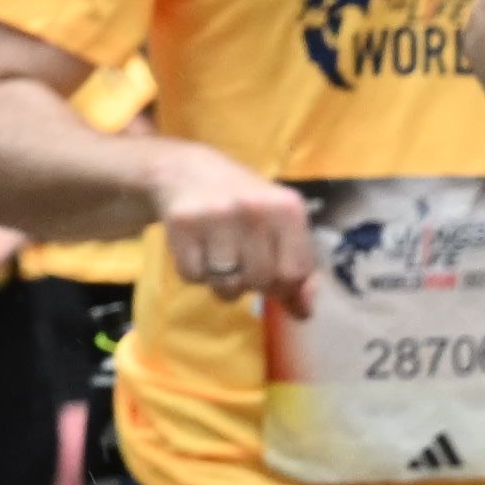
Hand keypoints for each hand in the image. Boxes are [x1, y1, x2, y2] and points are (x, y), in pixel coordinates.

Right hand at [146, 142, 323, 317]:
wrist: (186, 172)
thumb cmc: (242, 202)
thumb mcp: (279, 225)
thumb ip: (298, 267)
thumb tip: (303, 312)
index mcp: (287, 208)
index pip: (294, 272)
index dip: (285, 284)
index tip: (274, 274)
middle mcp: (253, 209)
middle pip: (260, 281)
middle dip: (252, 282)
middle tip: (243, 261)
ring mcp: (215, 216)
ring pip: (226, 285)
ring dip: (222, 282)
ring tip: (220, 257)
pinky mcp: (181, 224)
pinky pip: (193, 277)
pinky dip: (195, 272)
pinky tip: (197, 248)